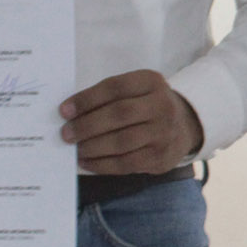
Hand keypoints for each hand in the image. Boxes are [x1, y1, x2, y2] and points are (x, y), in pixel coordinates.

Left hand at [60, 70, 204, 174]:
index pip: (115, 87)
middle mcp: (162, 105)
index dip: (87, 99)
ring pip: (122, 141)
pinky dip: (102, 164)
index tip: (64, 110)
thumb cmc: (145, 106)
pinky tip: (86, 161)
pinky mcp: (160, 157)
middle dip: (88, 125)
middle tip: (66, 133)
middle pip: (120, 114)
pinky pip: (126, 163)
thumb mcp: (135, 91)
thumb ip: (107, 98)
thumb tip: (70, 114)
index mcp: (151, 82)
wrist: (182, 127)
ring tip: (75, 148)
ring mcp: (164, 132)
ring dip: (93, 147)